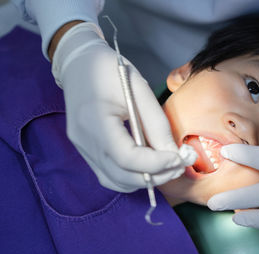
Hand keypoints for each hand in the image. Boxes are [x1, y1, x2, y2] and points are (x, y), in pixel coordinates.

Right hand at [52, 22, 187, 191]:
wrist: (80, 66)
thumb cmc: (110, 71)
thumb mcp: (139, 90)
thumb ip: (156, 124)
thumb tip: (173, 155)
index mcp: (94, 120)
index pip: (127, 158)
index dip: (156, 164)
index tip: (179, 158)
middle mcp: (84, 142)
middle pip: (122, 176)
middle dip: (155, 176)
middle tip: (179, 166)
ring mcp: (82, 150)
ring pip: (116, 181)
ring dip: (144, 180)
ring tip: (167, 167)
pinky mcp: (86, 152)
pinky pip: (110, 175)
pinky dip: (132, 177)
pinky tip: (148, 166)